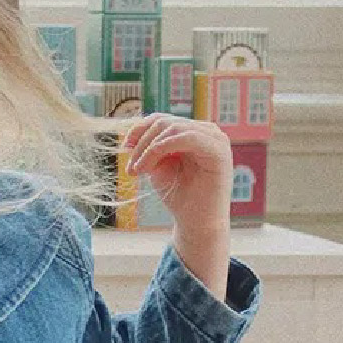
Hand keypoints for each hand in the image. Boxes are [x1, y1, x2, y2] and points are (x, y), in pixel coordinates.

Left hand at [122, 114, 233, 235]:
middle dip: (141, 143)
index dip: (140, 129)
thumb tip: (131, 135)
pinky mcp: (218, 150)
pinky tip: (147, 168)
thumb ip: (150, 148)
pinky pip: (185, 137)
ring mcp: (215, 139)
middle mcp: (207, 131)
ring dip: (148, 149)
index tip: (124, 147)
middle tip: (131, 168)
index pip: (163, 119)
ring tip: (138, 171)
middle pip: (165, 122)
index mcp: (193, 133)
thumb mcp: (158, 166)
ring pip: (173, 128)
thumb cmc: (178, 195)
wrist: (196, 222)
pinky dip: (159, 149)